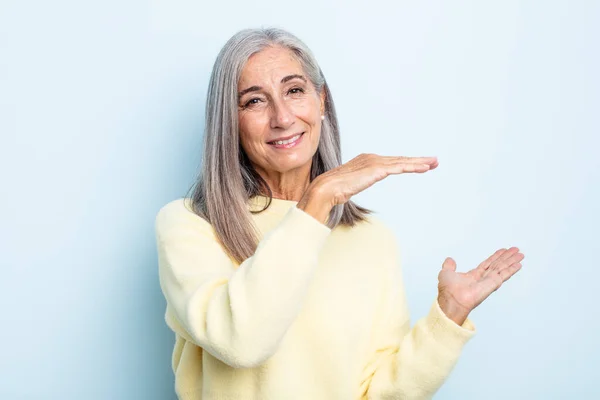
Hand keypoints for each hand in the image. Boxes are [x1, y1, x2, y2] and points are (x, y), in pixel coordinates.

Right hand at [297, 154, 437, 222]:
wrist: (326, 190)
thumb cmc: (333, 192)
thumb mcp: (348, 188)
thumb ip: (352, 186)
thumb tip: (345, 193)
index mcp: (365, 161)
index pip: (389, 162)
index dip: (404, 163)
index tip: (417, 166)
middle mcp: (371, 158)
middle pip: (399, 159)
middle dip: (417, 160)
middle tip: (433, 161)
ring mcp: (375, 163)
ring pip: (402, 162)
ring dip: (419, 163)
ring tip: (434, 163)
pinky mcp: (377, 169)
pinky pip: (400, 167)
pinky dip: (413, 167)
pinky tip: (424, 168)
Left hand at [437, 247, 524, 325]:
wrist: (452, 300)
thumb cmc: (448, 291)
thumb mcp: (446, 273)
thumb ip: (449, 266)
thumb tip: (450, 259)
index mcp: (473, 276)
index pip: (487, 264)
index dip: (495, 257)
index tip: (503, 251)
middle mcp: (483, 278)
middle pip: (498, 264)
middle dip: (507, 257)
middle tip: (516, 250)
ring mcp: (489, 281)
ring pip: (502, 267)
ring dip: (512, 260)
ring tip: (520, 254)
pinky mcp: (493, 284)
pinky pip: (504, 275)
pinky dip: (511, 269)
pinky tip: (519, 264)